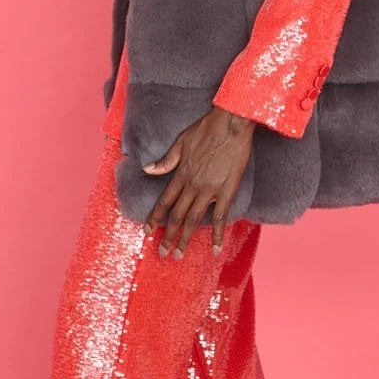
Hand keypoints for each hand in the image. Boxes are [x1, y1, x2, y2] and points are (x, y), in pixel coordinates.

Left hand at [142, 106, 255, 259]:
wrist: (230, 123)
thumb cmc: (207, 129)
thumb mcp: (181, 142)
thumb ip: (166, 160)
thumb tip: (147, 169)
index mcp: (181, 174)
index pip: (164, 201)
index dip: (154, 218)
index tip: (147, 231)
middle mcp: (192, 185)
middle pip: (176, 216)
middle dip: (167, 236)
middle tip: (161, 253)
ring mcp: (209, 190)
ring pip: (193, 220)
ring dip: (184, 239)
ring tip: (179, 255)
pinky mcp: (227, 191)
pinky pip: (220, 217)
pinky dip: (217, 235)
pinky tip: (215, 249)